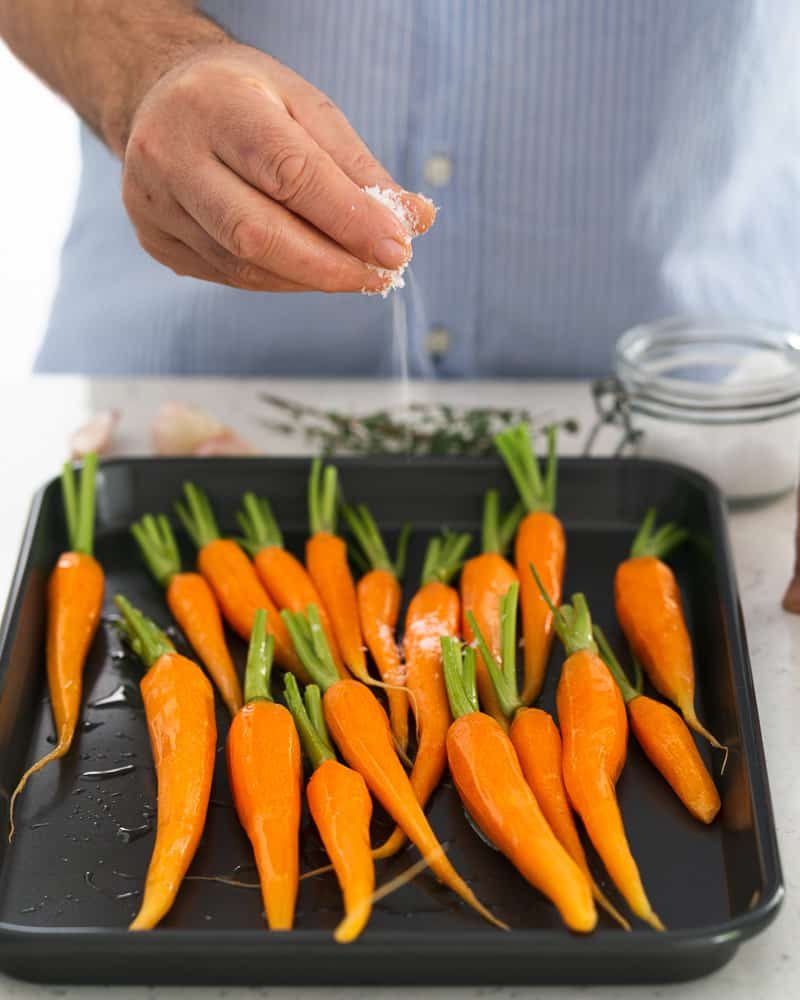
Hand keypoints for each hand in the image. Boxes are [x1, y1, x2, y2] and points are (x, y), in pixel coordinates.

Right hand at [121, 42, 434, 292]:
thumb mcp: (306, 108)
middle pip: (258, 234)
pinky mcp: (155, 240)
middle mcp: (171, 154)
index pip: (289, 173)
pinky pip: (230, 277)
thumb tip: (414, 220)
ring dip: (311, 278)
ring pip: (244, 266)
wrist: (161, 96)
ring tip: (356, 273)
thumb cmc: (248, 100)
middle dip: (332, 265)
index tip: (397, 249)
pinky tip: (310, 270)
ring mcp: (155, 203)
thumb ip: (358, 167)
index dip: (348, 219)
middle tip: (382, 275)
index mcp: (216, 104)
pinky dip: (281, 279)